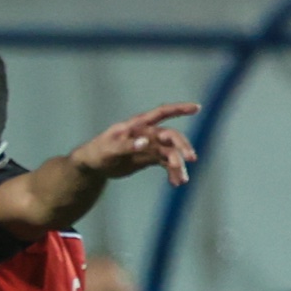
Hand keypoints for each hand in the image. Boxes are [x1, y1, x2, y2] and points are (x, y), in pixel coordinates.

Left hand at [70, 103, 200, 185]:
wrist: (94, 165)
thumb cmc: (98, 151)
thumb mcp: (109, 149)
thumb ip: (127, 146)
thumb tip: (146, 142)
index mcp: (138, 126)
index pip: (162, 113)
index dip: (179, 109)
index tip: (196, 108)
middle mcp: (148, 134)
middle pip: (171, 137)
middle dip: (182, 146)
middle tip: (190, 159)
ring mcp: (150, 146)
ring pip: (171, 153)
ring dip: (178, 165)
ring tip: (182, 180)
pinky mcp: (149, 158)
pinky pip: (166, 164)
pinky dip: (172, 172)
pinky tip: (176, 182)